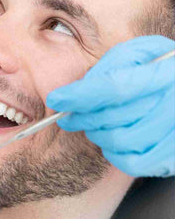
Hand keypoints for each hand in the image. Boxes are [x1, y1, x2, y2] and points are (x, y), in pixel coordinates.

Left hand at [47, 36, 174, 176]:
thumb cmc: (159, 66)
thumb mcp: (136, 54)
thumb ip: (108, 67)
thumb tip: (77, 91)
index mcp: (164, 72)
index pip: (114, 86)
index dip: (80, 95)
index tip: (56, 99)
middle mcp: (173, 104)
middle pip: (112, 117)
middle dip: (82, 116)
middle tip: (69, 115)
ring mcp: (174, 131)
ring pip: (118, 140)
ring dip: (96, 133)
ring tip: (94, 124)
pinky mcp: (172, 155)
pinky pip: (133, 163)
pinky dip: (113, 153)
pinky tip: (111, 139)